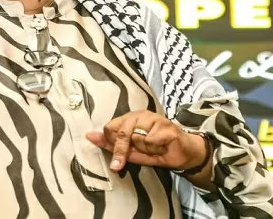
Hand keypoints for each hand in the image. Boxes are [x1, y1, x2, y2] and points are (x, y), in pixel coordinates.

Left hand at [86, 110, 207, 171]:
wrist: (183, 155)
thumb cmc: (156, 151)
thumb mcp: (131, 152)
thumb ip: (111, 144)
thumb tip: (89, 136)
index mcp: (129, 118)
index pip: (110, 128)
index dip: (113, 145)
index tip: (118, 158)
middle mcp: (140, 114)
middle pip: (122, 132)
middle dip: (125, 150)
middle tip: (137, 156)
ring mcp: (154, 118)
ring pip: (137, 137)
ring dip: (145, 149)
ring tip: (154, 149)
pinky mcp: (166, 125)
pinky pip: (151, 140)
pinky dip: (156, 148)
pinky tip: (163, 146)